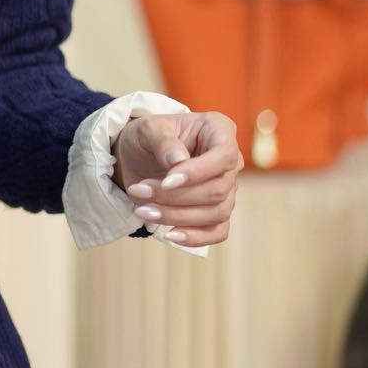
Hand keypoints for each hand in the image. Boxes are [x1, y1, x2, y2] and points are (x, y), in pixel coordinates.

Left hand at [111, 110, 243, 248]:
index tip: (166, 182)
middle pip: (218, 189)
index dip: (198, 172)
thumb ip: (163, 142)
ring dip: (177, 216)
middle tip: (139, 191)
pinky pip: (217, 231)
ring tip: (143, 210)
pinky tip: (169, 235)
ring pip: (217, 213)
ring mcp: (227, 188)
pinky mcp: (216, 211)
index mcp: (219, 130)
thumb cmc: (147, 136)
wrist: (138, 155)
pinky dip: (195, 237)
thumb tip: (178, 162)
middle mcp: (229, 161)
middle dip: (176, 197)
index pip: (224, 155)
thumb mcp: (148, 130)